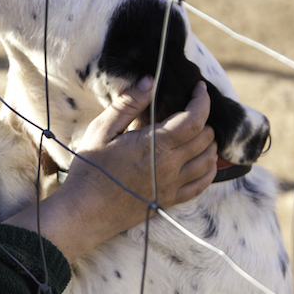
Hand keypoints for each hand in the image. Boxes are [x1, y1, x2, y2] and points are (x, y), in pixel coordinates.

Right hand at [4, 77, 216, 261]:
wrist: (84, 212)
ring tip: (199, 131)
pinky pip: (201, 185)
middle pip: (205, 137)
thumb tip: (150, 81)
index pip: (194, 119)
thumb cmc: (90, 169)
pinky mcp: (169, 201)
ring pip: (208, 160)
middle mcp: (170, 166)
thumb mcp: (102, 130)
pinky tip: (204, 161)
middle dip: (204, 118)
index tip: (199, 88)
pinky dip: (209, 169)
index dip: (202, 100)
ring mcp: (172, 186)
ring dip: (209, 142)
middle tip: (192, 108)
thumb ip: (128, 104)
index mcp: (155, 145)